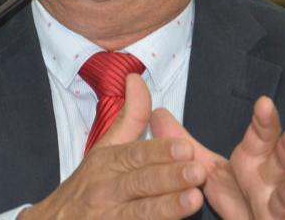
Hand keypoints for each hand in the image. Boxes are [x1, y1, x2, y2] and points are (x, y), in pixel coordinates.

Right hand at [21, 74, 205, 218]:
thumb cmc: (87, 187)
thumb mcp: (103, 149)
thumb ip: (129, 117)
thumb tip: (136, 78)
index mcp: (107, 164)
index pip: (134, 155)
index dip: (160, 151)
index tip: (185, 147)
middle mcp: (106, 191)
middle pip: (139, 183)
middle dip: (168, 177)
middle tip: (197, 171)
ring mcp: (109, 219)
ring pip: (139, 214)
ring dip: (167, 207)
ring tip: (193, 200)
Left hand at [151, 96, 284, 219]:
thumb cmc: (237, 198)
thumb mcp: (206, 170)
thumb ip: (185, 145)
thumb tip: (158, 114)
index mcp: (253, 160)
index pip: (260, 136)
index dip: (263, 122)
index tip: (264, 103)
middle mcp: (270, 177)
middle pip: (281, 158)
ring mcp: (278, 202)